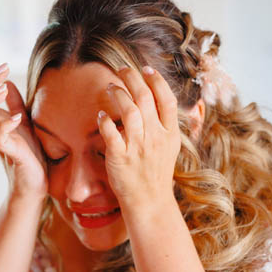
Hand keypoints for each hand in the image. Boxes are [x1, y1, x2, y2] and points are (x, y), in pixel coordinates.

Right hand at [0, 62, 47, 199]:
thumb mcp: (24, 123)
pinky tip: (18, 117)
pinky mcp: (12, 154)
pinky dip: (6, 125)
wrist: (36, 184)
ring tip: (2, 87)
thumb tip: (6, 82)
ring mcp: (1, 143)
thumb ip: (14, 104)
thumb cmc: (31, 155)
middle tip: (2, 68)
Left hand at [97, 66, 180, 209]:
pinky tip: (100, 116)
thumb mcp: (170, 149)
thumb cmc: (156, 174)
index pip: (167, 99)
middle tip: (122, 70)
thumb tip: (158, 100)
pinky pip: (111, 133)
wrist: (149, 202)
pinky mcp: (120, 158)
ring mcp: (138, 148)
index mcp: (170, 135)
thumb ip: (165, 126)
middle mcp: (155, 138)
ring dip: (117, 93)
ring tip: (110, 87)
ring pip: (128, 110)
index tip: (147, 69)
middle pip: (145, 98)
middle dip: (132, 78)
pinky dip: (105, 121)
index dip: (157, 81)